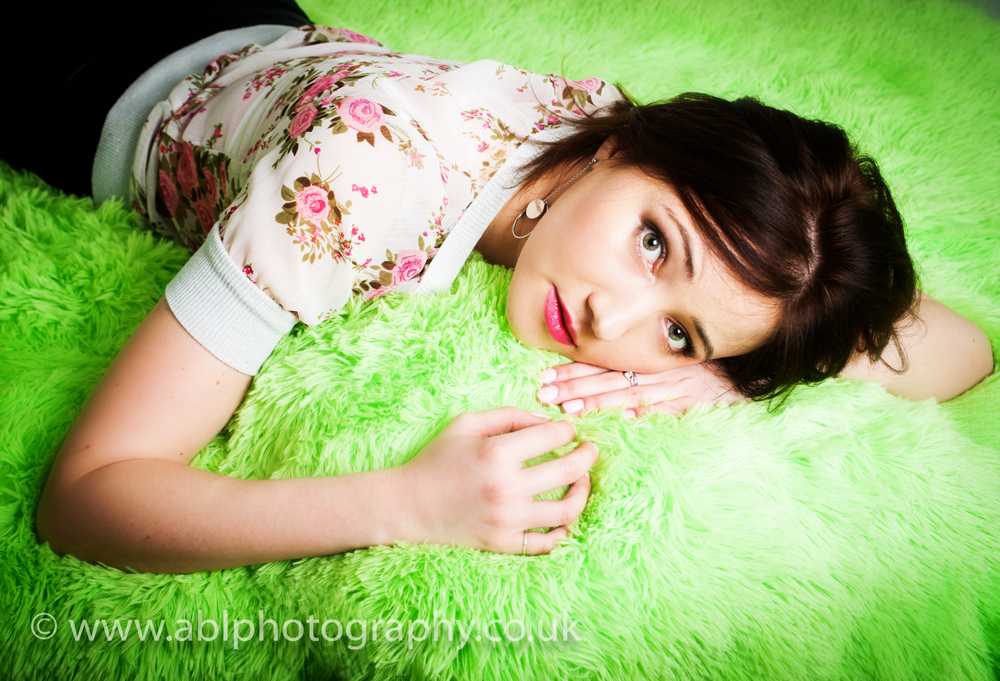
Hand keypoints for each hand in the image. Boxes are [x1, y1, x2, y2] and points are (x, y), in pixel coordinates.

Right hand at [383, 408, 596, 554]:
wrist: (407, 505)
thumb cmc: (437, 460)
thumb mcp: (467, 424)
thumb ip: (510, 416)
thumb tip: (548, 422)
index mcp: (496, 453)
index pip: (553, 436)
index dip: (567, 430)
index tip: (568, 430)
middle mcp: (505, 487)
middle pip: (568, 471)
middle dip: (587, 456)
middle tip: (590, 450)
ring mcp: (507, 520)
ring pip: (566, 510)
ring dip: (582, 493)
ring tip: (581, 481)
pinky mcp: (504, 544)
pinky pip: (547, 543)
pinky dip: (564, 531)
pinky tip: (565, 516)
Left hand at [535, 361, 744, 416]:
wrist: (751, 380)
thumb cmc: (704, 375)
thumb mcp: (669, 368)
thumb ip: (637, 374)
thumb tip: (601, 392)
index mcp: (650, 359)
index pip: (605, 362)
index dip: (573, 369)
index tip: (544, 377)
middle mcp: (660, 369)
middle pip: (611, 376)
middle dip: (575, 385)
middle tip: (543, 395)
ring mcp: (680, 386)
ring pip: (633, 391)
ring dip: (601, 400)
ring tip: (570, 409)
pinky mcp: (699, 402)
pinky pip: (672, 408)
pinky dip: (650, 412)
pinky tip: (627, 418)